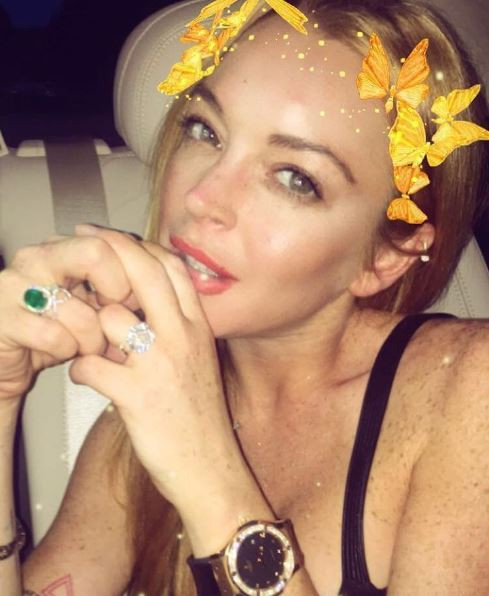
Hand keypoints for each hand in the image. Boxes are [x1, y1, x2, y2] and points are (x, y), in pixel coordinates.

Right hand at [0, 233, 132, 406]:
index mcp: (64, 246)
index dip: (134, 274)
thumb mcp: (94, 305)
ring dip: (93, 336)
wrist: (12, 364)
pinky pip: (53, 335)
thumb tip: (164, 278)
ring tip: (90, 345)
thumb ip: (122, 286)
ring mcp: (15, 285)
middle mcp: (38, 256)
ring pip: (77, 306)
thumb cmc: (61, 332)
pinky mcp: (3, 319)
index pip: (115, 242)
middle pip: (96, 254)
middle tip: (116, 314)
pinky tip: (64, 351)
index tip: (136, 301)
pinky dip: (67, 350)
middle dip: (116, 291)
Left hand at [69, 227, 245, 514]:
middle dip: (108, 249)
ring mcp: (160, 364)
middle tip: (81, 242)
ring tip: (87, 340)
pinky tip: (87, 377)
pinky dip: (80, 369)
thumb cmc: (199, 413)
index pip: (171, 266)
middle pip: (142, 272)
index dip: (139, 245)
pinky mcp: (137, 395)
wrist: (210, 465)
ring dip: (88, 326)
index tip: (111, 236)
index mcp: (198, 326)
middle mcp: (183, 337)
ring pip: (110, 317)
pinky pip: (90, 365)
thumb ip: (176, 325)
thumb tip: (139, 299)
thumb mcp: (199, 358)